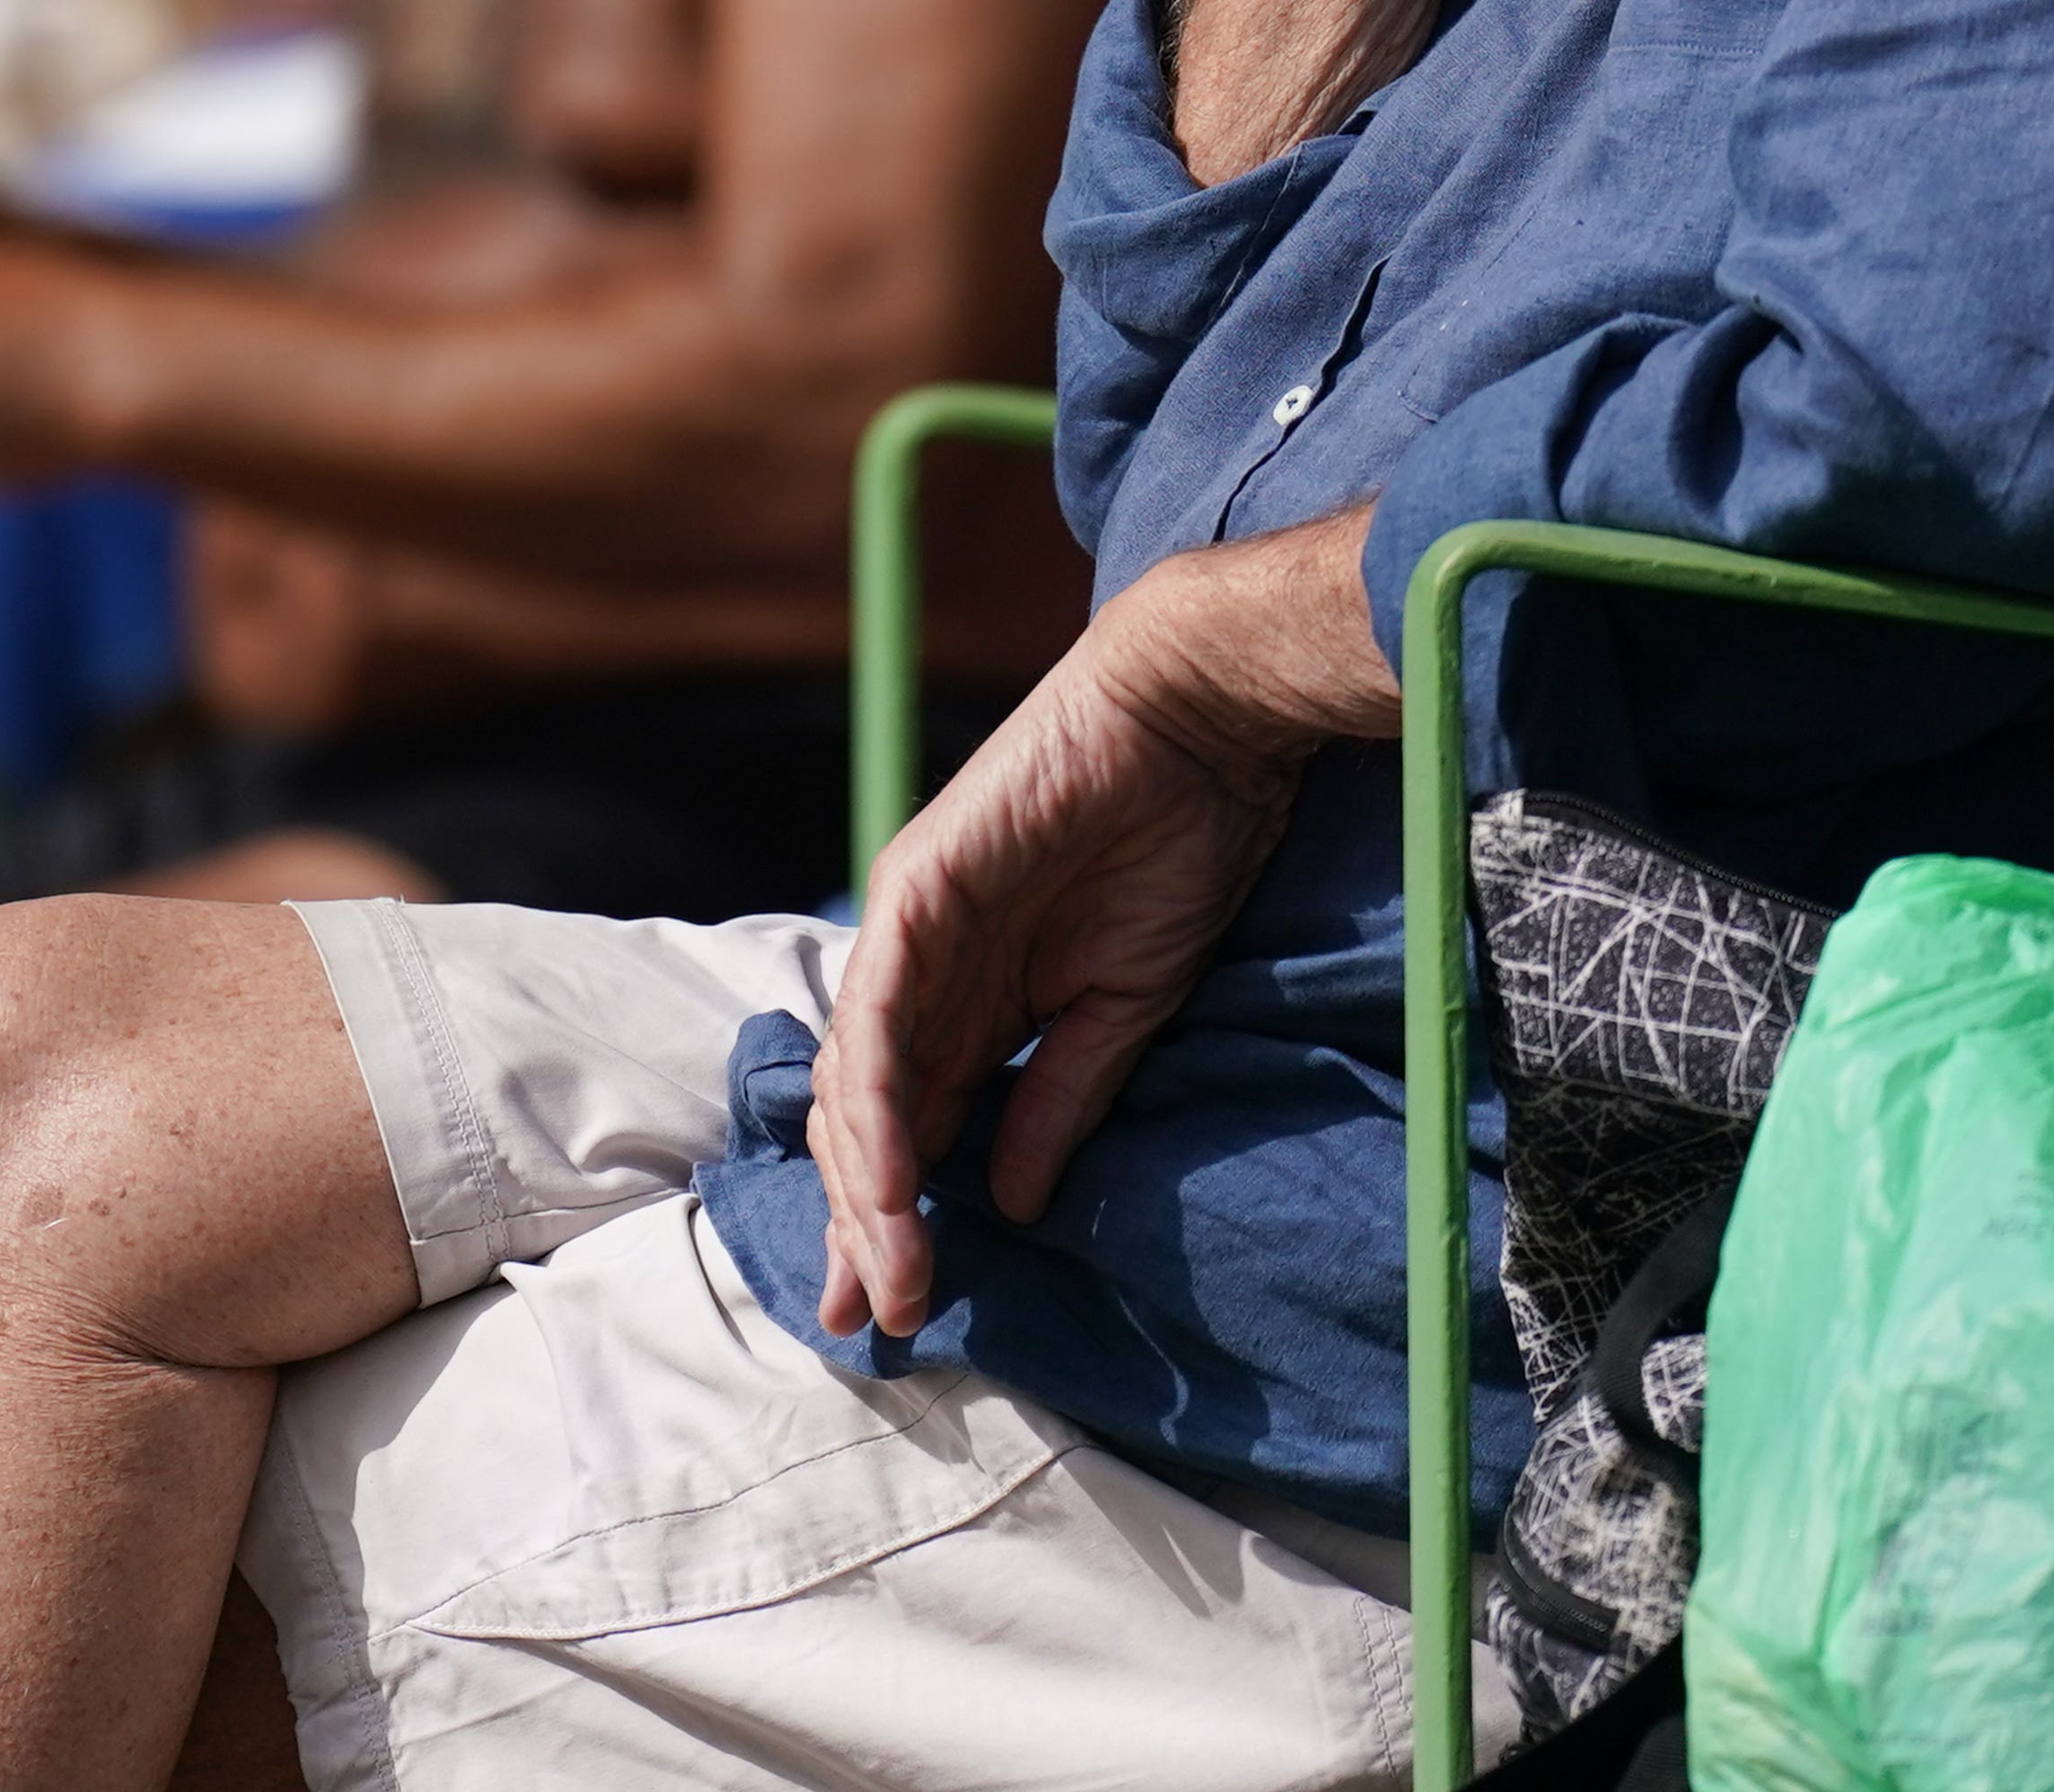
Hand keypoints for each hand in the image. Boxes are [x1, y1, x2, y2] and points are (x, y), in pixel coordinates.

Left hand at [807, 511, 1390, 1338]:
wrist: (1198, 728)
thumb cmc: (1174, 848)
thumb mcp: (1121, 1009)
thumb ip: (1059, 1098)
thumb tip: (1015, 1202)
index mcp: (972, 1003)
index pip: (913, 1130)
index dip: (898, 1222)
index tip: (900, 1317)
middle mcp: (923, 975)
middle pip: (866, 1120)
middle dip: (865, 1228)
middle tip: (872, 1324)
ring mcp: (908, 932)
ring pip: (855, 1081)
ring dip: (865, 1189)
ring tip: (887, 1279)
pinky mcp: (913, 894)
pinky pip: (876, 1018)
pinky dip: (873, 1105)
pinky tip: (886, 1181)